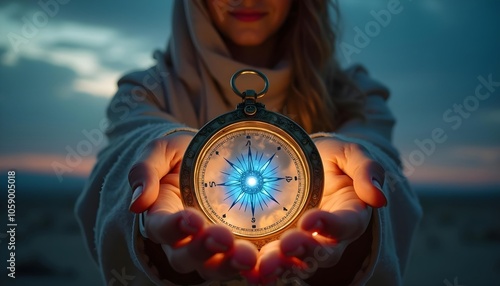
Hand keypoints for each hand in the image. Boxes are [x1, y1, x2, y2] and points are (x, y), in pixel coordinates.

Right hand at [128, 131, 257, 280]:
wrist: (209, 158)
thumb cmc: (182, 155)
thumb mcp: (162, 151)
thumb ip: (146, 170)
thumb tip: (138, 202)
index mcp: (163, 215)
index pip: (162, 228)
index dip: (174, 227)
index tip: (191, 218)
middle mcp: (184, 239)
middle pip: (188, 257)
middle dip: (205, 251)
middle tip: (224, 239)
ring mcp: (212, 246)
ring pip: (216, 266)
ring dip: (231, 264)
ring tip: (249, 256)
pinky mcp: (237, 245)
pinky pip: (246, 262)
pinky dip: (258, 266)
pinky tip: (274, 262)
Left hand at [250, 136, 386, 282]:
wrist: (311, 162)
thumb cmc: (334, 158)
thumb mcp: (352, 154)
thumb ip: (366, 170)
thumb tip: (379, 198)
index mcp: (350, 215)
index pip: (344, 225)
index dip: (329, 225)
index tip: (310, 220)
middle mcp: (330, 236)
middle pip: (321, 253)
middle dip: (303, 252)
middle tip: (286, 246)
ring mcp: (305, 241)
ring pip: (297, 262)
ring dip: (281, 265)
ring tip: (264, 266)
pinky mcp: (281, 241)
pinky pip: (274, 259)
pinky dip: (262, 267)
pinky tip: (248, 270)